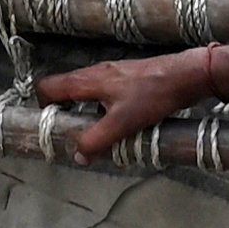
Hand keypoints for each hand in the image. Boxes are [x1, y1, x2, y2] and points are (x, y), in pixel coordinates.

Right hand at [58, 47, 218, 157]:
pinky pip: (104, 91)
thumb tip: (78, 155)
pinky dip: (103, 107)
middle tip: (74, 133)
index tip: (52, 126)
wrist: (185, 76)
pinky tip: (119, 122)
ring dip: (85, 111)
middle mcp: (95, 72)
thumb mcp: (121, 124)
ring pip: (85, 91)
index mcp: (86, 80)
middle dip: (64, 111)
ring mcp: (111, 72)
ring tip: (97, 132)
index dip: (43, 107)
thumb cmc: (153, 95)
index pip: (48, 86)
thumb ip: (96, 140)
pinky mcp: (126, 76)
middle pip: (65, 89)